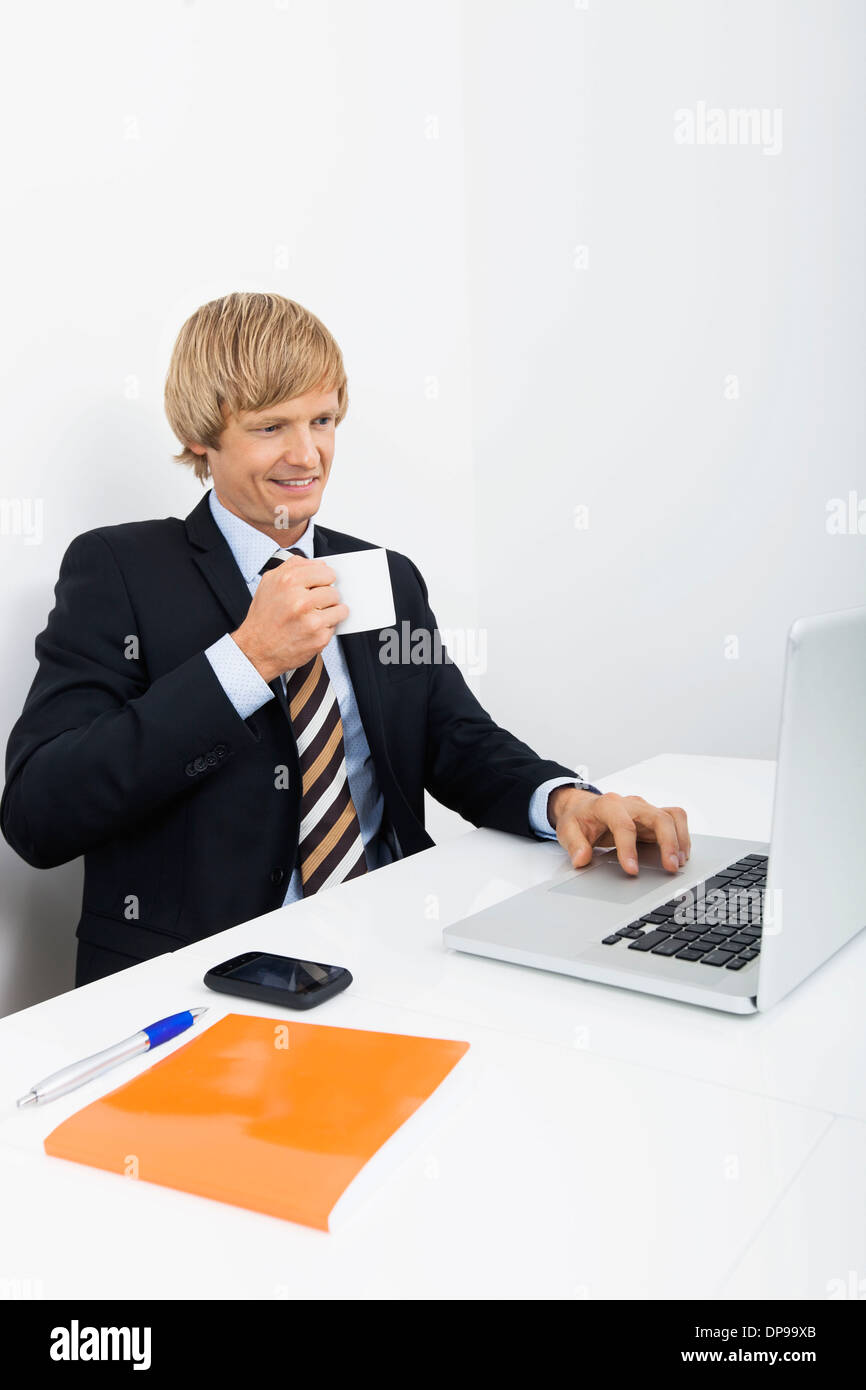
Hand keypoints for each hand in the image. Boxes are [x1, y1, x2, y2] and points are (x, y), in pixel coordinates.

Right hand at [230, 556, 348, 682]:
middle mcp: (300, 600)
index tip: (319, 585)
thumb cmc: (264, 615)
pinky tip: (311, 629)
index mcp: (288, 581)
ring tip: (315, 616)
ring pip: (340, 608)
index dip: (323, 579)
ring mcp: (311, 621)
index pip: (326, 571)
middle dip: (327, 597)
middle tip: (314, 604)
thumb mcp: (270, 582)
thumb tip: (320, 564)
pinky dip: (327, 628)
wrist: (256, 650)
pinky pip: (335, 626)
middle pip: (334, 590)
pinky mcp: (319, 638)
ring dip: (331, 612)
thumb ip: (294, 566)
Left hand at [548, 787, 690, 876]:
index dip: (629, 848)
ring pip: (672, 816)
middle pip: (657, 817)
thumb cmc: (579, 818)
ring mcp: (644, 809)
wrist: (583, 807)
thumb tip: (582, 859)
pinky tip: (681, 855)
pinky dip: (682, 836)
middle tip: (670, 867)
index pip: (623, 824)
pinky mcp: (653, 816)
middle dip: (667, 842)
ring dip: (680, 839)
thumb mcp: (567, 830)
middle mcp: (631, 804)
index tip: (632, 870)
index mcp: (608, 805)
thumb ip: (574, 845)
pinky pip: (675, 820)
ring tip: (680, 863)